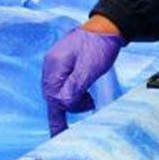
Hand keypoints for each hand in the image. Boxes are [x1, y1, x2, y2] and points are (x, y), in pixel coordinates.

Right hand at [42, 19, 124, 134]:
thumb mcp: (89, 68)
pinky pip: (64, 85)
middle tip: (91, 103)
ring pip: (59, 92)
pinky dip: (74, 91)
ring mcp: (56, 65)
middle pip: (54, 96)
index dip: (62, 114)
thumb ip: (74, 87)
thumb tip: (62, 105)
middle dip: (71, 105)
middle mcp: (51, 66)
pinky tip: (86, 89)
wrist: (107, 27)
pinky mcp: (64, 65)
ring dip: (74, 98)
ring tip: (91, 95)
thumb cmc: (100, 45)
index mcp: (54, 66)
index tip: (64, 132)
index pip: (53, 97)